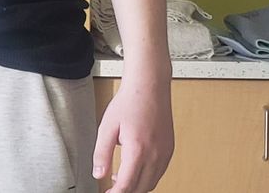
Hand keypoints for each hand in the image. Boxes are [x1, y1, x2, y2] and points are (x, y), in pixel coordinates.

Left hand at [93, 76, 173, 191]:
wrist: (149, 86)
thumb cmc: (130, 101)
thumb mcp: (107, 126)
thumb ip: (101, 153)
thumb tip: (99, 173)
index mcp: (138, 150)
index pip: (126, 185)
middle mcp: (155, 155)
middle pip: (141, 188)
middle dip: (126, 191)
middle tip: (111, 188)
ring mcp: (165, 153)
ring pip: (152, 183)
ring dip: (137, 186)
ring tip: (120, 177)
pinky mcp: (169, 150)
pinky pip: (159, 173)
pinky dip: (147, 177)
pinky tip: (135, 167)